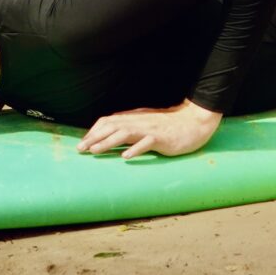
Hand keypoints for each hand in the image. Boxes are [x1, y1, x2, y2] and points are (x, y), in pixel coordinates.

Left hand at [77, 101, 223, 159]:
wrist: (194, 121)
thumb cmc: (169, 125)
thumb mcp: (146, 124)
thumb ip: (131, 127)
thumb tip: (113, 134)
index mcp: (134, 118)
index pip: (108, 121)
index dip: (94, 131)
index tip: (83, 142)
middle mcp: (139, 122)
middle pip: (112, 126)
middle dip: (94, 137)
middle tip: (80, 149)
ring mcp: (150, 129)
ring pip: (125, 133)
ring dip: (108, 142)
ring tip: (95, 151)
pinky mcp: (162, 138)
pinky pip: (147, 143)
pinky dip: (136, 149)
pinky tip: (126, 156)